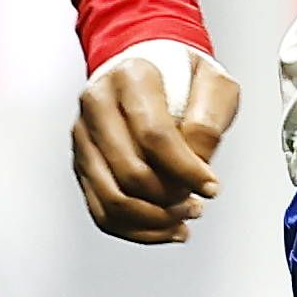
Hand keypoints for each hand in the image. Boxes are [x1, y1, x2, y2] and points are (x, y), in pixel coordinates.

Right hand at [71, 46, 239, 245]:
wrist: (150, 67)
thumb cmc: (183, 75)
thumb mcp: (214, 83)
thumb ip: (209, 119)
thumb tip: (197, 163)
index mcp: (130, 77)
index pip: (154, 134)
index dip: (186, 169)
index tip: (211, 187)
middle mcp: (98, 104)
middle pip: (130, 171)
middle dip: (170, 198)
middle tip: (197, 202)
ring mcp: (84, 135)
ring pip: (112, 198)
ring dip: (154, 219)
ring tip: (183, 216)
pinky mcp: (82, 162)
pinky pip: (102, 210)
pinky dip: (137, 229)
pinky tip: (165, 228)